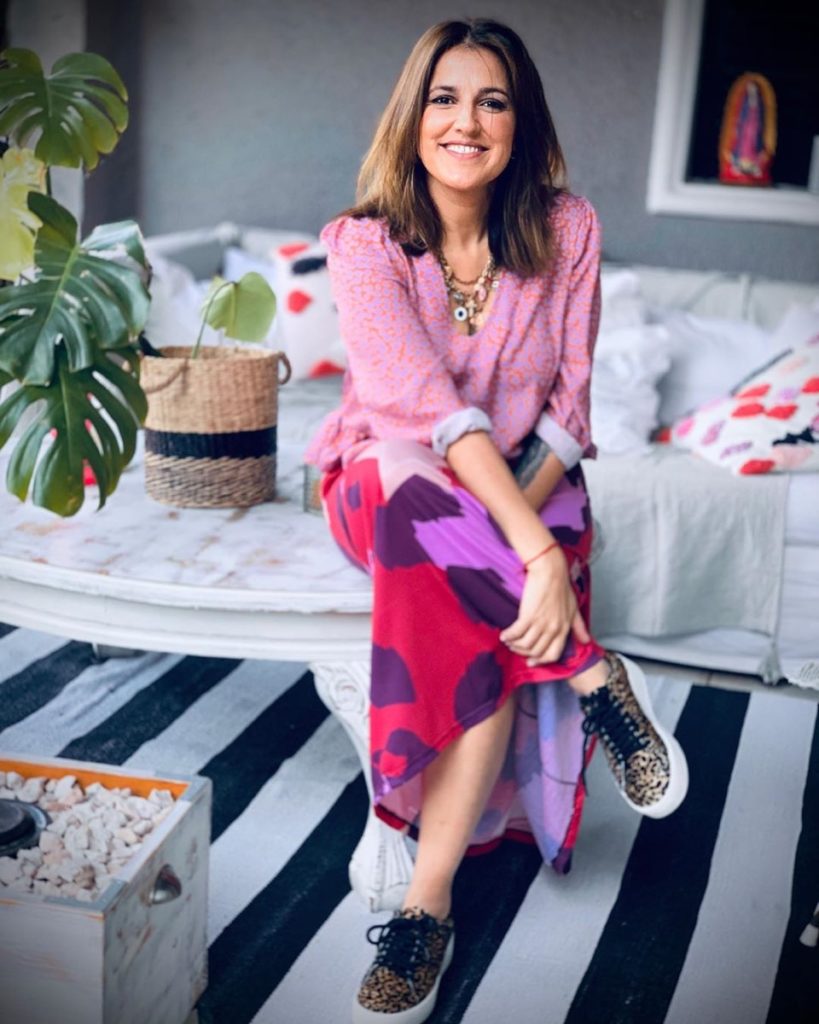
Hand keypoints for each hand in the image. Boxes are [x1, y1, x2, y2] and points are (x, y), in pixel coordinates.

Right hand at [500, 550, 590, 664]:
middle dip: (523, 653)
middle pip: (536, 651)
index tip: (530, 661)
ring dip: (514, 645)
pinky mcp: (528, 615)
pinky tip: (503, 635)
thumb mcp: (573, 608)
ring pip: (525, 645)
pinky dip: (508, 636)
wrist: (550, 570)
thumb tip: (586, 641)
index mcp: (564, 628)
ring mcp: (541, 623)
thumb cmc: (561, 586)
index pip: (553, 654)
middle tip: (515, 648)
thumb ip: (579, 626)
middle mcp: (553, 629)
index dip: (540, 661)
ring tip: (508, 640)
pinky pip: (516, 633)